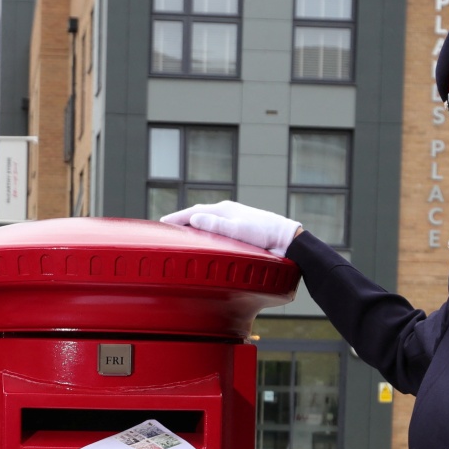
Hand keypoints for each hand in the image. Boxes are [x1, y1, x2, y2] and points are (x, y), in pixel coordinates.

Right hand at [160, 200, 302, 255]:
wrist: (287, 239)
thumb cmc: (265, 235)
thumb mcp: (238, 230)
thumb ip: (216, 225)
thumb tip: (193, 219)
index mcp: (224, 209)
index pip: (194, 212)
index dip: (177, 218)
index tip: (162, 223)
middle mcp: (227, 212)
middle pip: (198, 214)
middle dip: (182, 219)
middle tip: (167, 227)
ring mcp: (233, 219)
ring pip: (207, 220)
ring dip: (193, 224)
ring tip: (182, 231)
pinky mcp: (239, 228)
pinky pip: (216, 227)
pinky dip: (205, 230)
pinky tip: (206, 238)